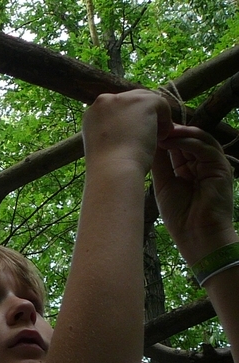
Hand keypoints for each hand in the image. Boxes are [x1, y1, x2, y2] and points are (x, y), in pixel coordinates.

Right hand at [82, 90, 172, 175]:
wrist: (113, 170)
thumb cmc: (108, 166)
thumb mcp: (103, 144)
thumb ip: (112, 130)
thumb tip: (130, 127)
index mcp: (92, 112)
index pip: (117, 107)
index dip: (129, 120)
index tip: (134, 136)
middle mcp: (104, 101)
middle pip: (132, 100)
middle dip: (142, 116)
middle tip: (147, 137)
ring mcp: (122, 99)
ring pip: (147, 101)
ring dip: (154, 119)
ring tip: (155, 139)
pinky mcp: (141, 101)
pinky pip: (161, 104)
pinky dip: (165, 121)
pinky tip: (160, 138)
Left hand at [153, 125, 235, 263]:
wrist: (197, 236)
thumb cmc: (179, 215)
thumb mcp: (163, 184)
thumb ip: (159, 163)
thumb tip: (146, 142)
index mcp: (188, 167)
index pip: (177, 144)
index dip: (162, 136)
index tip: (143, 130)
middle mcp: (202, 163)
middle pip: (187, 138)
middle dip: (169, 130)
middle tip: (150, 124)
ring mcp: (213, 164)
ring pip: (198, 138)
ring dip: (178, 132)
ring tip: (159, 129)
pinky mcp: (221, 168)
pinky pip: (205, 148)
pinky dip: (187, 141)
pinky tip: (170, 140)